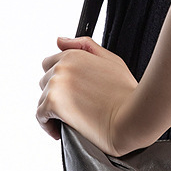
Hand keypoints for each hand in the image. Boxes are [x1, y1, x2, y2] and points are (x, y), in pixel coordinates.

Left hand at [37, 36, 138, 157]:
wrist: (131, 116)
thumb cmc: (125, 91)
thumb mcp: (111, 60)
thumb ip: (85, 46)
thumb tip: (59, 40)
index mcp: (74, 54)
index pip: (52, 63)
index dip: (62, 80)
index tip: (71, 93)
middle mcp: (62, 66)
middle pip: (45, 80)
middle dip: (56, 93)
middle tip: (74, 107)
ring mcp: (56, 84)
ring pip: (42, 98)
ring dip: (53, 110)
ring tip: (71, 120)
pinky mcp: (53, 103)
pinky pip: (40, 115)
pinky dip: (47, 125)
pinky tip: (61, 130)